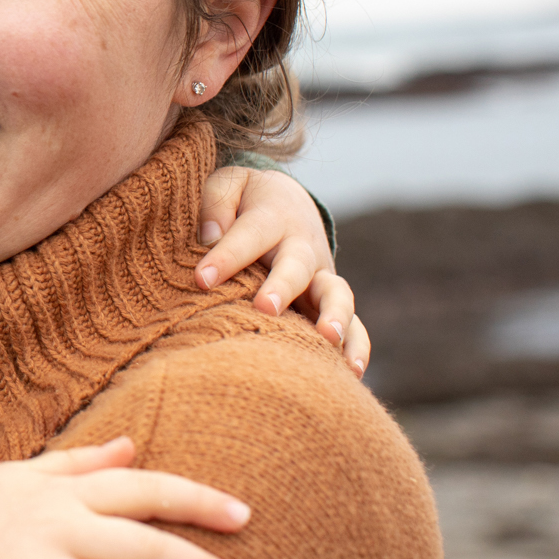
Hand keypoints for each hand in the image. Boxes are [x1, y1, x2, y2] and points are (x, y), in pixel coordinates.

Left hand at [195, 167, 369, 376]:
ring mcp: (322, 276)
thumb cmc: (246, 201)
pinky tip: (351, 373)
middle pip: (296, 265)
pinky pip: (355, 325)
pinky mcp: (331, 303)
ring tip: (327, 340)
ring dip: (334, 316)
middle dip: (283, 287)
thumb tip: (210, 235)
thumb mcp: (228, 185)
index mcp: (273, 216)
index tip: (201, 279)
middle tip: (265, 308)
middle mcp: (302, 247)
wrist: (288, 204)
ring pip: (336, 295)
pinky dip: (357, 347)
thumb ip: (215, 203)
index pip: (249, 235)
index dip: (226, 256)